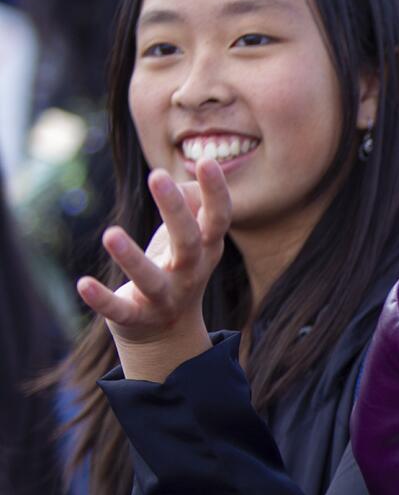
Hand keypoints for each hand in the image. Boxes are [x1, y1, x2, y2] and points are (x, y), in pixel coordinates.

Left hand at [76, 161, 230, 381]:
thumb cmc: (177, 268)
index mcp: (207, 250)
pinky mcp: (138, 319)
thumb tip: (182, 182)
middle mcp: (190, 273)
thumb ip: (190, 204)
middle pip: (189, 242)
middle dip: (175, 211)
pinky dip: (102, 300)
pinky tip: (83, 283)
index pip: (218, 219)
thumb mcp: (192, 238)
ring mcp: (165, 298)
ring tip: (111, 233)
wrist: (168, 334)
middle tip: (158, 176)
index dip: (217, 192)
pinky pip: (120, 311)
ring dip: (133, 258)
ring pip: (153, 280)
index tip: (208, 161)